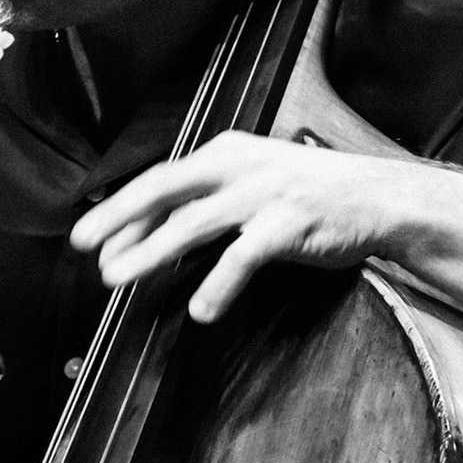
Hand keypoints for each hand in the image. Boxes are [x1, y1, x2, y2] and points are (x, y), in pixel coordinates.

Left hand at [69, 130, 393, 321]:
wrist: (379, 197)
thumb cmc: (310, 194)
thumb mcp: (253, 182)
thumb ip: (208, 200)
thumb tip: (151, 232)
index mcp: (225, 152)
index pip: (161, 180)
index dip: (121, 208)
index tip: (91, 235)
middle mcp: (238, 166)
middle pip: (163, 190)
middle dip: (118, 217)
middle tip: (83, 245)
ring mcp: (263, 193)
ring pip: (192, 223)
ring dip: (149, 252)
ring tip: (117, 277)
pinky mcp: (289, 223)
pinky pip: (244, 256)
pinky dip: (219, 283)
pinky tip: (202, 309)